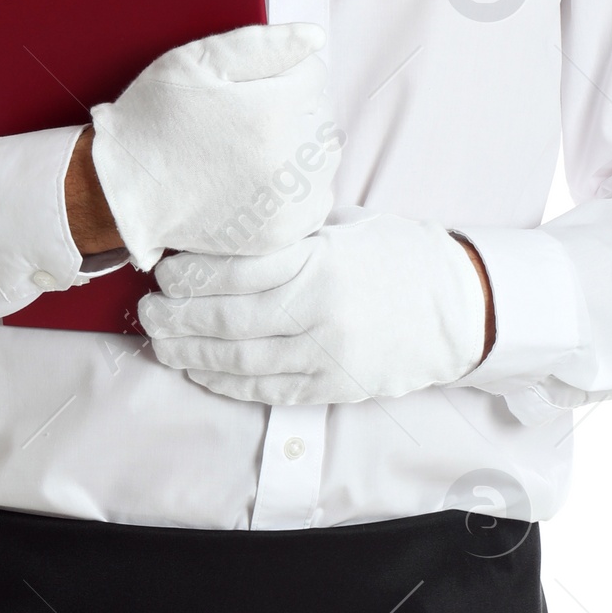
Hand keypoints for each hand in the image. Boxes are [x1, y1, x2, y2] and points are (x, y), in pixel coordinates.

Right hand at [87, 22, 339, 271]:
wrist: (127, 190)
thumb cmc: (156, 120)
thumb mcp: (197, 62)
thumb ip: (263, 44)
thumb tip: (316, 37)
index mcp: (272, 114)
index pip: (313, 74)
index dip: (279, 71)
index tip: (245, 86)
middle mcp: (289, 162)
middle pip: (321, 114)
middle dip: (291, 107)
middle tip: (243, 117)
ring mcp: (289, 203)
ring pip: (323, 154)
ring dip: (298, 144)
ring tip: (251, 146)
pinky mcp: (284, 231)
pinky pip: (317, 195)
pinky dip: (298, 184)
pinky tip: (261, 177)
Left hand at [139, 215, 490, 403]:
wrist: (463, 309)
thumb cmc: (402, 256)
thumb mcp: (349, 226)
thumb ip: (293, 230)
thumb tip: (227, 223)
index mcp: (323, 261)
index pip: (238, 269)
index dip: (192, 272)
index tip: (166, 268)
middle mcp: (322, 312)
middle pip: (226, 319)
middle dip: (176, 316)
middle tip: (148, 309)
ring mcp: (327, 356)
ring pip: (238, 360)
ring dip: (189, 352)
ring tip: (161, 340)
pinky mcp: (332, 387)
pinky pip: (263, 390)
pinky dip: (222, 381)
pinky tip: (197, 369)